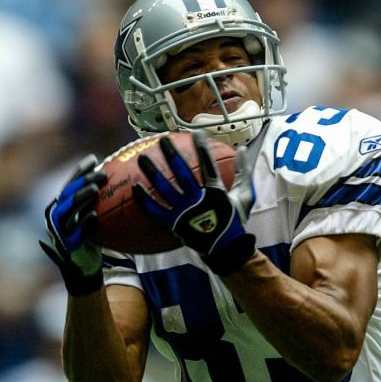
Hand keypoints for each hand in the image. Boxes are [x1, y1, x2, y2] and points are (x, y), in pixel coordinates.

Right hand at [40, 155, 105, 295]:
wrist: (84, 267)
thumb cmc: (91, 238)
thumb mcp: (92, 216)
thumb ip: (96, 201)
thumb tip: (117, 177)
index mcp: (60, 206)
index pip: (69, 183)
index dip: (80, 170)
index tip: (94, 159)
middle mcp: (55, 216)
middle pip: (67, 193)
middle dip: (83, 181)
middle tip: (102, 174)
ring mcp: (58, 231)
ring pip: (67, 210)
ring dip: (80, 198)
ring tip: (96, 189)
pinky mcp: (66, 245)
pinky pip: (74, 232)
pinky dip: (84, 223)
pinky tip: (95, 215)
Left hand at [133, 132, 255, 274]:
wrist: (225, 248)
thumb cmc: (234, 220)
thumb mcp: (245, 195)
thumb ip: (243, 172)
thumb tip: (241, 150)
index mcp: (216, 191)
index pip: (208, 164)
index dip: (202, 148)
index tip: (196, 133)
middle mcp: (198, 199)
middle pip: (182, 173)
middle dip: (172, 154)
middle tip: (162, 140)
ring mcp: (184, 212)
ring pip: (165, 189)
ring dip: (153, 172)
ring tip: (142, 158)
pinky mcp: (174, 223)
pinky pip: (156, 210)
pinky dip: (145, 200)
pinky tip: (135, 187)